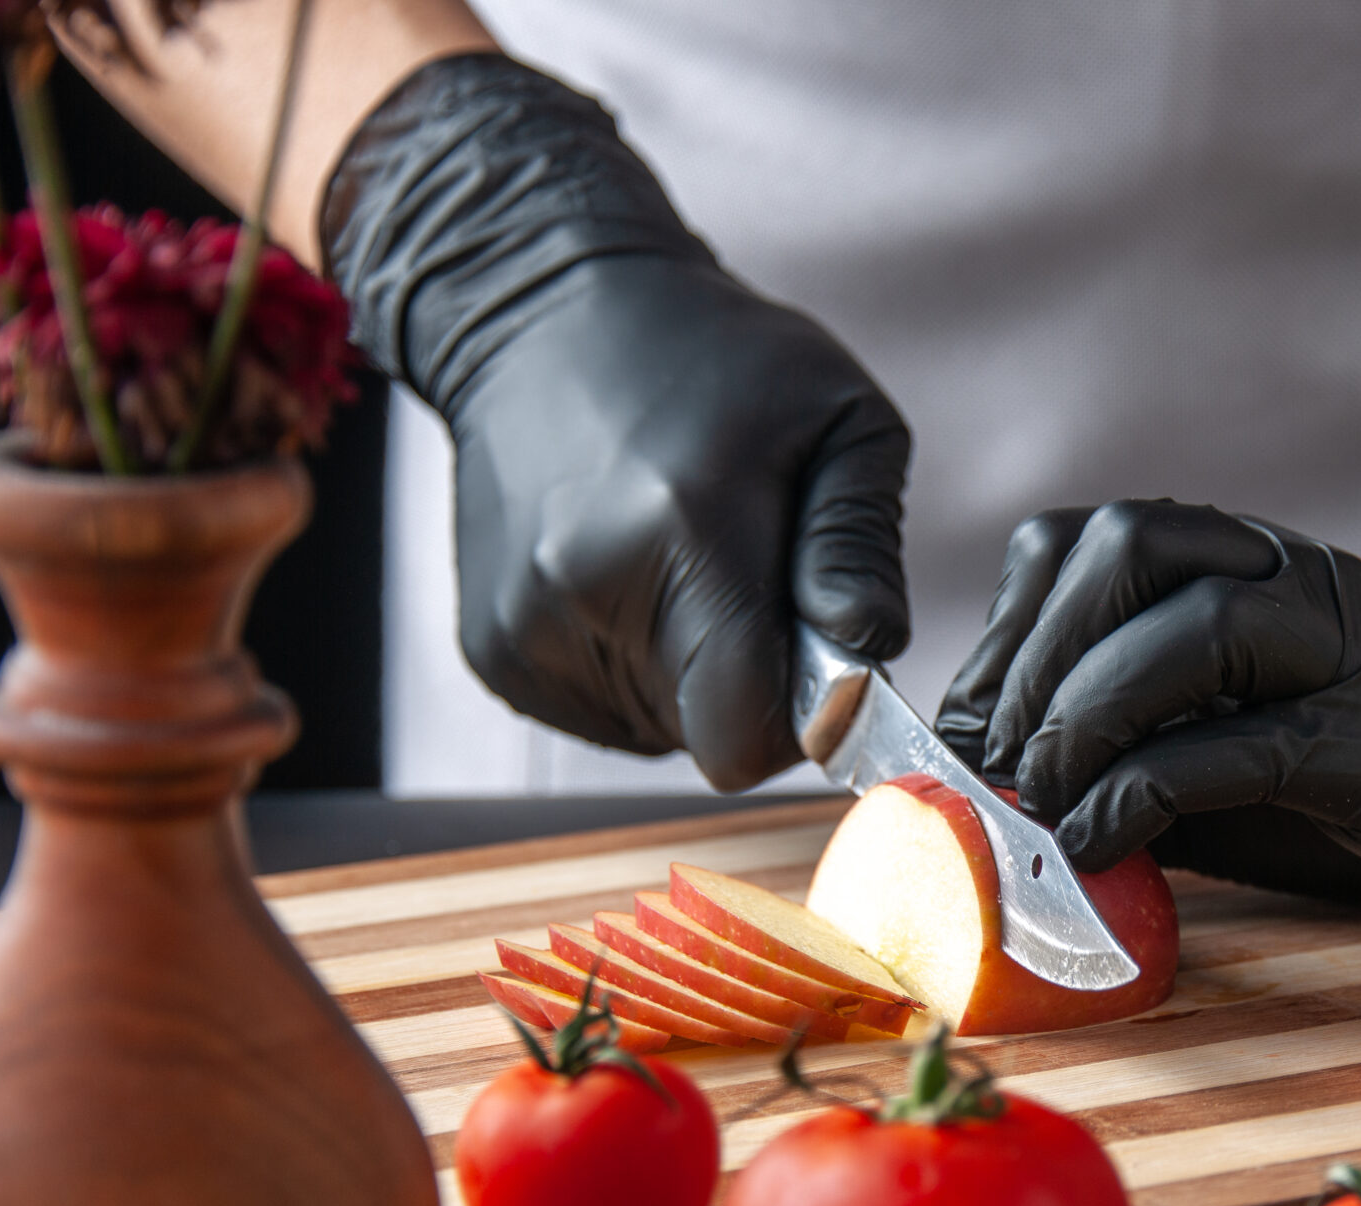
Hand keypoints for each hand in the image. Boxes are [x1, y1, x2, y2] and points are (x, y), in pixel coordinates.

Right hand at [326, 56, 907, 788]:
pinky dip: (632, 669)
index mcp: (685, 531)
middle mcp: (584, 588)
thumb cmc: (715, 358)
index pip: (747, 733)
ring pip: (656, 731)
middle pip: (708, 738)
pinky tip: (626, 577)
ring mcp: (524, 626)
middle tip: (747, 583)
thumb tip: (868, 651)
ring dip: (690, 675)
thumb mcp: (840, 414)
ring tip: (677, 564)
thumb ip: (862, 545)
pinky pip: (601, 715)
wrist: (541, 312)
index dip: (801, 718)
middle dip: (751, 684)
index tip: (813, 655)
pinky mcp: (492, 650)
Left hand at [935, 502, 1360, 896]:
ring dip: (1087, 714)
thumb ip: (1122, 743)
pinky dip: (1144, 794)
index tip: (960, 723)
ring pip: (1194, 627)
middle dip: (1036, 656)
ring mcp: (1339, 652)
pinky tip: (1098, 844)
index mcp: (1239, 563)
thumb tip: (988, 786)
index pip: (1087, 538)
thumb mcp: (1214, 743)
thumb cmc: (1351, 778)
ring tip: (1039, 800)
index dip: (1009, 623)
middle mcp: (1287, 580)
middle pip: (1130, 546)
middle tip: (992, 762)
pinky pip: (1242, 745)